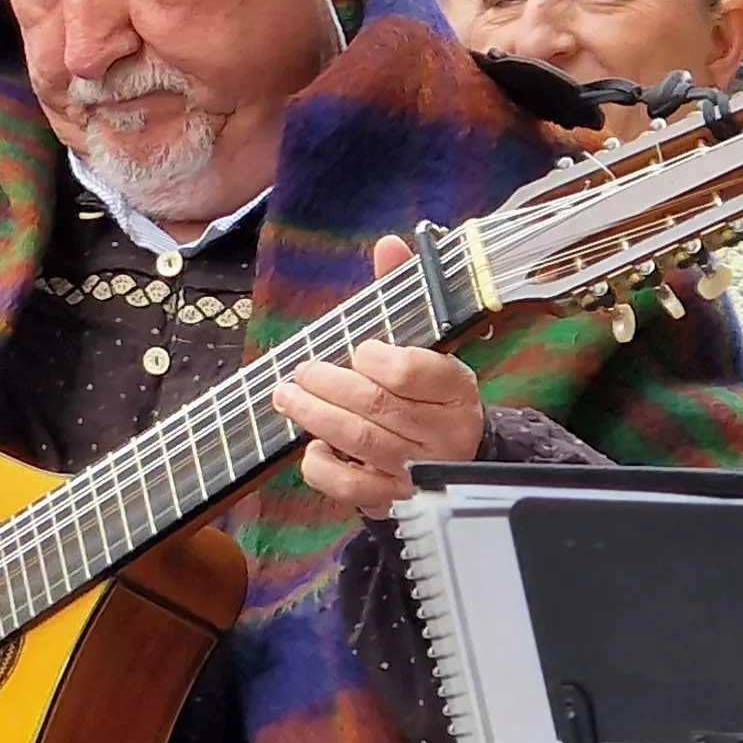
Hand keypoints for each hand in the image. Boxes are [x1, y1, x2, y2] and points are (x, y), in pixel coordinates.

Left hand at [269, 237, 483, 519]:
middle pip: (376, 404)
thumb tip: (389, 243)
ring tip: (285, 396)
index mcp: (457, 389)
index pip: (413, 371)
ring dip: (313, 415)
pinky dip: (323, 464)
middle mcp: (445, 433)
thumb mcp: (426, 342)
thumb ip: (404, 293)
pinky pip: (350, 485)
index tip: (359, 350)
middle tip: (299, 371)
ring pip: (359, 440)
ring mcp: (418, 470)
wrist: (455, 455)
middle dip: (328, 384)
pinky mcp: (393, 499)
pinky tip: (312, 445)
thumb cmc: (429, 390)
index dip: (376, 358)